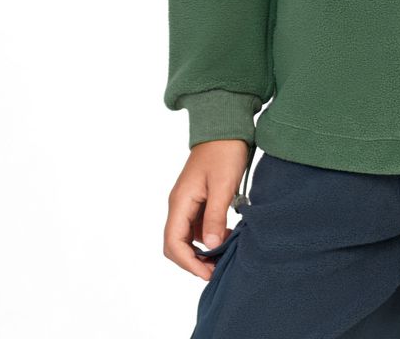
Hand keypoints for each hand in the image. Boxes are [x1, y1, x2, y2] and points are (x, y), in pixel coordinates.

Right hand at [163, 139, 250, 279]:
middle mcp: (179, 204)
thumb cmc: (224, 151)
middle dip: (193, 261)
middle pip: (175, 244)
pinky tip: (225, 237)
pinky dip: (208, 237)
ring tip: (223, 256)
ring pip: (186, 237)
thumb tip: (209, 245)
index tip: (208, 272)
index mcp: (180, 201)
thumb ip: (215, 216)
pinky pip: (196, 226)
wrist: (226, 126)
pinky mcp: (198, 199)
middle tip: (216, 269)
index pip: (173, 243)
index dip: (188, 263)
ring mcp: (188, 202)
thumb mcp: (223, 185)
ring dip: (201, 251)